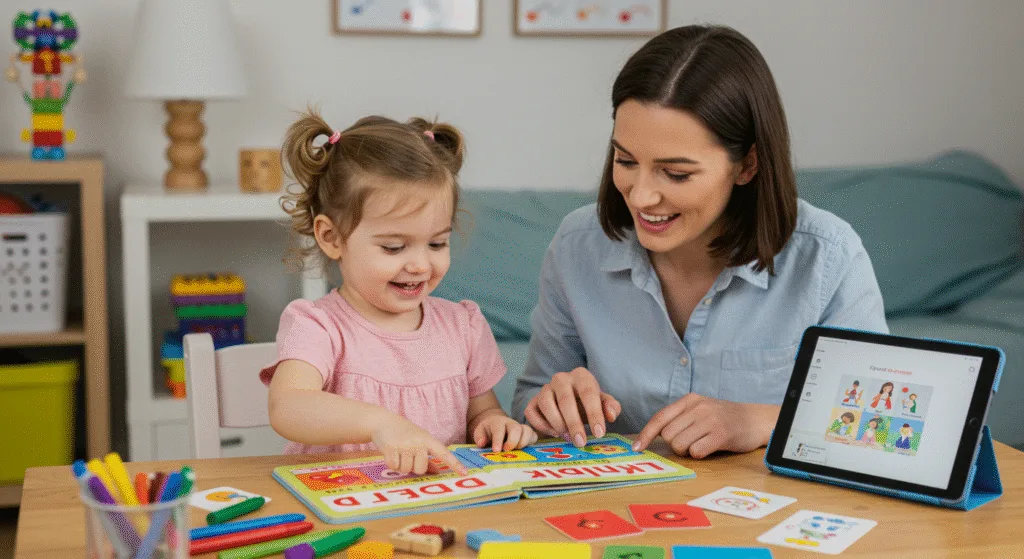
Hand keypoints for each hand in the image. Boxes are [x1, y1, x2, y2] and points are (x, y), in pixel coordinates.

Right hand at [371, 417, 467, 475]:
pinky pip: (394, 467)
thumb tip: (436, 471)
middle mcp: (418, 441)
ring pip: (407, 470)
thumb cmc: (404, 433)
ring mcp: (405, 444)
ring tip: (398, 452)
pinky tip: (390, 453)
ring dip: (401, 465)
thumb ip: (427, 456)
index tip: (465, 473)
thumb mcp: (419, 441)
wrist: (383, 421)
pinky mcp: (391, 448)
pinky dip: (392, 464)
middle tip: (407, 456)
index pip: (443, 453)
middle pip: (421, 469)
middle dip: (413, 467)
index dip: (454, 464)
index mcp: (428, 439)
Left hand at [473, 415, 538, 451]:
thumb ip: (479, 437)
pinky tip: (525, 451)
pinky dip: (530, 443)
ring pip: (527, 430)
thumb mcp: (480, 432)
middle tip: (507, 450)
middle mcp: (511, 423)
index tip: (496, 450)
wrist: (496, 425)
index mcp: (497, 422)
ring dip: (523, 441)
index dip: (498, 440)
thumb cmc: (488, 431)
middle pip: (515, 428)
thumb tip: (482, 443)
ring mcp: (520, 428)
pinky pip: (533, 436)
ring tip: (517, 450)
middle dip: (512, 440)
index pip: (499, 429)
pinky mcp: (528, 434)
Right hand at [523, 367, 621, 446]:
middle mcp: (561, 379)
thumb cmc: (588, 403)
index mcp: (581, 376)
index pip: (588, 392)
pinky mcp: (532, 401)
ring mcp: (545, 389)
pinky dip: (541, 425)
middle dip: (574, 423)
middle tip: (581, 442)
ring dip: (557, 424)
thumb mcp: (603, 403)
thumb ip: (611, 407)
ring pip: (546, 404)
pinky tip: (554, 433)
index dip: (594, 413)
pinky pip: (531, 412)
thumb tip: (611, 416)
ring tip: (568, 437)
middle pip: (565, 400)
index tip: (599, 433)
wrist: (568, 403)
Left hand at [632, 394, 777, 458]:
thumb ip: (680, 418)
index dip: (646, 434)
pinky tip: (710, 447)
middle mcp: (698, 407)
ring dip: (687, 451)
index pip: (660, 418)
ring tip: (701, 444)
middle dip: (675, 445)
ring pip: (680, 445)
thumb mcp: (701, 410)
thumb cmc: (724, 418)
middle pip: (668, 435)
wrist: (756, 420)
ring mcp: (710, 420)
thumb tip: (652, 435)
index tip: (636, 448)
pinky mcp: (721, 434)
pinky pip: (697, 452)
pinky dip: (700, 454)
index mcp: (690, 400)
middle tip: (691, 442)